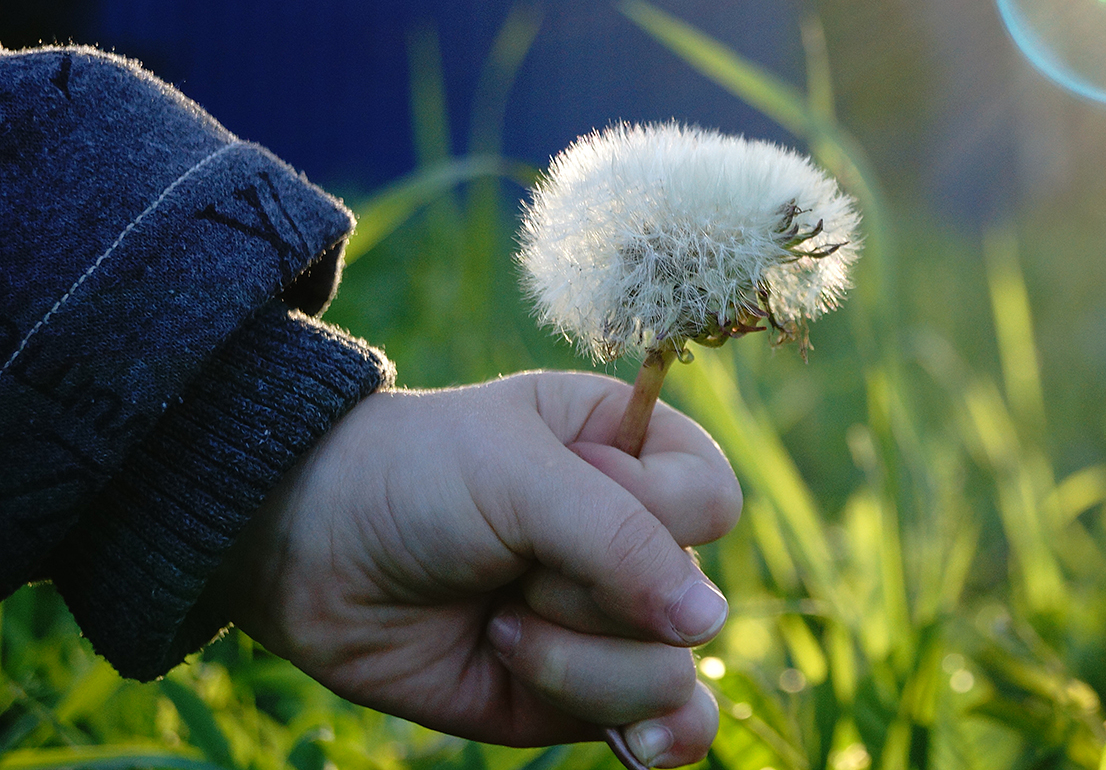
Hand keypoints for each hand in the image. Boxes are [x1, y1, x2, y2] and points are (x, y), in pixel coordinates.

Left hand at [213, 371, 741, 765]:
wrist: (306, 552)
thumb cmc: (414, 477)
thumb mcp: (515, 475)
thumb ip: (619, 540)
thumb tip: (707, 626)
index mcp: (633, 451)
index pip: (713, 499)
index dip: (656, 512)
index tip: (570, 489)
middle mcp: (633, 538)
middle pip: (694, 600)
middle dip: (591, 597)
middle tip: (507, 564)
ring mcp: (608, 622)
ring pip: (670, 674)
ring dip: (574, 663)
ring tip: (498, 626)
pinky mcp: (577, 693)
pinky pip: (653, 726)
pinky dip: (654, 738)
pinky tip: (642, 746)